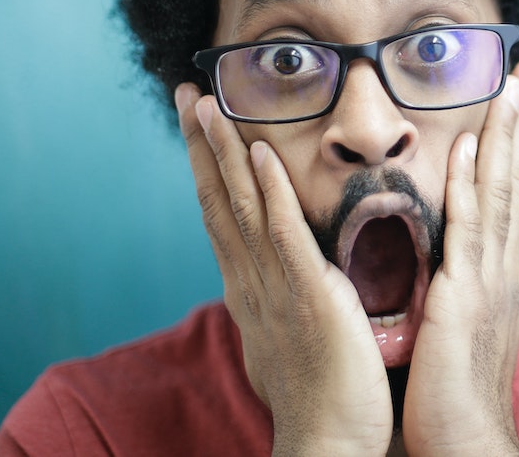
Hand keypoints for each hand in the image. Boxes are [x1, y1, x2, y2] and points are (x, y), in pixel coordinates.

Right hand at [175, 83, 393, 456]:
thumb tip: (294, 277)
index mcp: (254, 291)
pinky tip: (259, 153)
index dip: (210, 168)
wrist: (331, 445)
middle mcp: (252, 284)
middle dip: (202, 147)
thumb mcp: (301, 333)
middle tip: (186, 95)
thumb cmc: (328, 395)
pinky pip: (282, 235)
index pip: (224, 216)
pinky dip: (267, 191)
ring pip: (240, 208)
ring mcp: (274, 289)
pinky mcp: (306, 297)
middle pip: (219, 202)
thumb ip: (294, 298)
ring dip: (223, 153)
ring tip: (207, 104)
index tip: (200, 125)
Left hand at [399, 58, 518, 455]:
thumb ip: (459, 283)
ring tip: (512, 86)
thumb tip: (449, 255)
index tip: (516, 97)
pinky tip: (473, 150)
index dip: (515, 143)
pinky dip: (474, 187)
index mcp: (501, 272)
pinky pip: (469, 232)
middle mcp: (504, 268)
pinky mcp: (464, 300)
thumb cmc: (454, 392)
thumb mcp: (459, 324)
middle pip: (518, 179)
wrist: (465, 446)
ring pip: (502, 193)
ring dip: (507, 137)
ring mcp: (490, 281)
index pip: (512, 193)